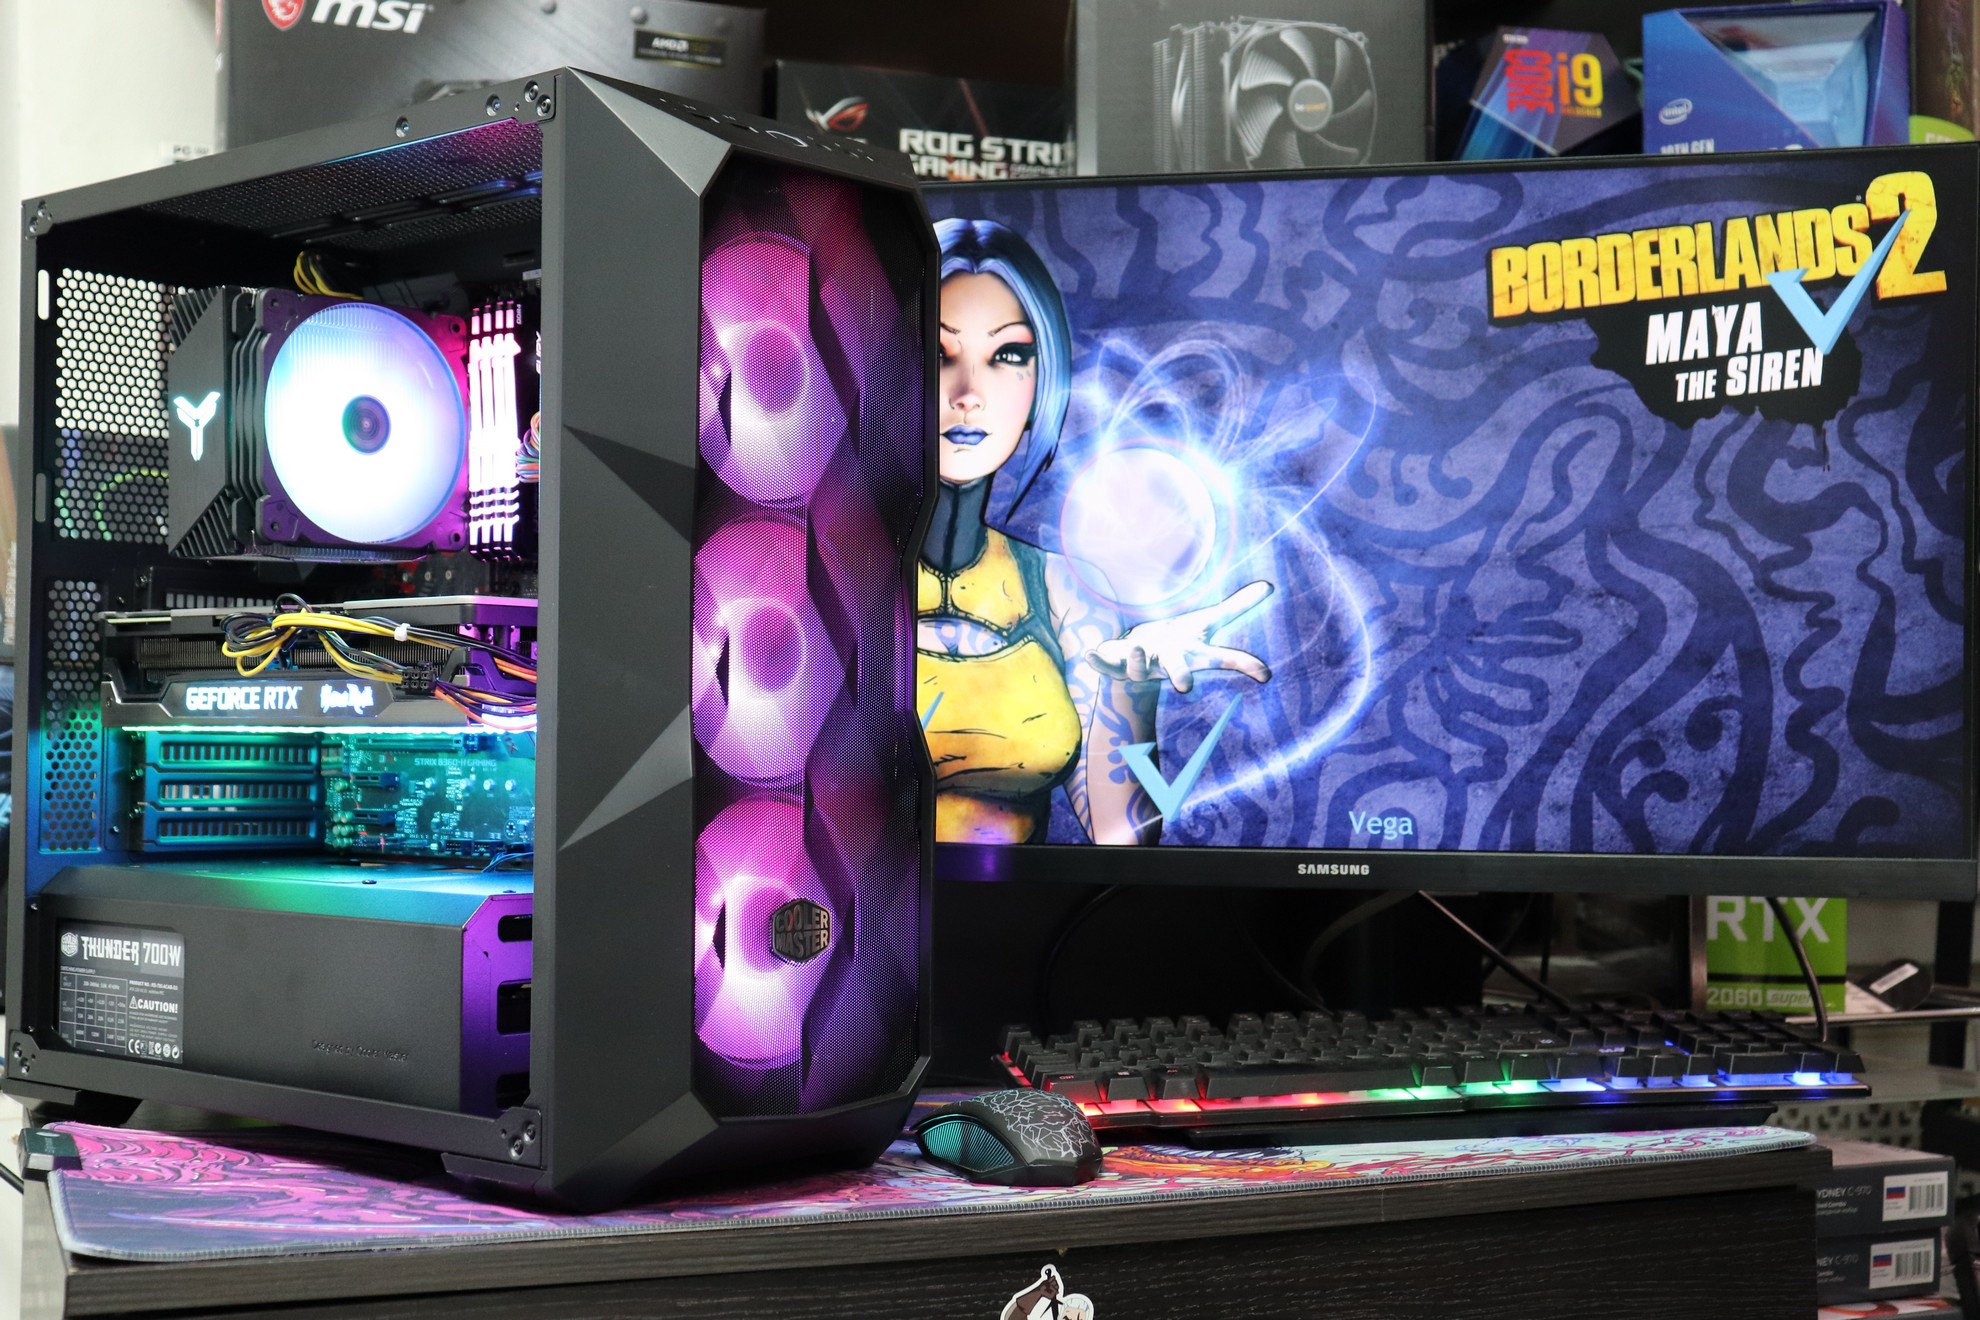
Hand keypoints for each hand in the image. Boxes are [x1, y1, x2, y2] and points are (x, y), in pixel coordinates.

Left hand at [1085, 581, 1273, 693]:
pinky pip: (1107, 666)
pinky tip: (1088, 653)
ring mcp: (1143, 667)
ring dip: (1137, 661)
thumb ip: (1237, 606)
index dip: (1244, 665)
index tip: (1265, 674)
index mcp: (1193, 654)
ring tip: (1138, 645)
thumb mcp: (1208, 621)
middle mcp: (1169, 664)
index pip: (1223, 658)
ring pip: (1139, 671)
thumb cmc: (1178, 640)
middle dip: (1180, 676)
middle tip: (1185, 686)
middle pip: (1178, 671)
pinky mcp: (1118, 665)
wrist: (1143, 656)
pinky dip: (1098, 661)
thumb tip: (1270, 585)